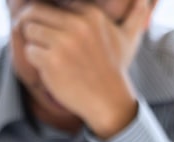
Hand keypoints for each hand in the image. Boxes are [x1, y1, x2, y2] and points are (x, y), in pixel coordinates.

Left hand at [17, 0, 151, 137]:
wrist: (109, 101)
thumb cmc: (115, 69)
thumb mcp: (129, 37)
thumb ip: (137, 15)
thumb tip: (144, 0)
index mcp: (91, 14)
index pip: (55, 2)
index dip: (48, 14)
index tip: (52, 28)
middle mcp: (77, 25)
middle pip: (36, 11)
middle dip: (32, 23)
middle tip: (37, 37)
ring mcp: (64, 43)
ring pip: (29, 29)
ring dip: (32, 41)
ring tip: (43, 52)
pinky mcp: (52, 61)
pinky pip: (29, 50)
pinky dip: (33, 58)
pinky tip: (45, 66)